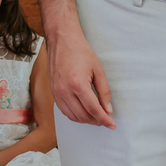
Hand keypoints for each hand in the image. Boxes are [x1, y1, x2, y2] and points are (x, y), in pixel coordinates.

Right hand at [42, 0, 115, 128]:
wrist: (62, 40)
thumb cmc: (80, 51)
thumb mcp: (98, 69)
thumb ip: (104, 91)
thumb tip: (108, 109)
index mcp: (77, 84)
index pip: (93, 109)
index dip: (104, 119)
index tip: (112, 125)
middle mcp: (64, 91)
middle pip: (83, 116)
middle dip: (96, 121)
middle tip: (106, 120)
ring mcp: (57, 92)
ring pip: (73, 116)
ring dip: (86, 120)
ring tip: (96, 117)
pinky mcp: (53, 92)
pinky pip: (64, 110)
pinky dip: (75, 115)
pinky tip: (83, 112)